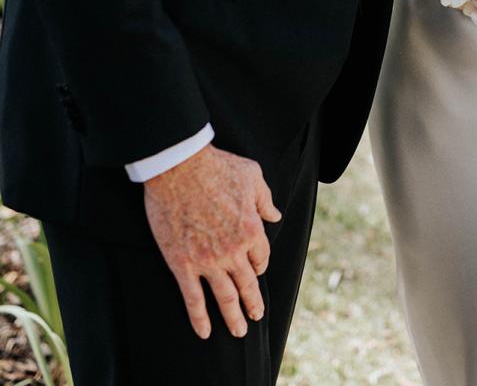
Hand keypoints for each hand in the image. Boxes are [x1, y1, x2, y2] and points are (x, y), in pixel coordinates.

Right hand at [144, 144, 281, 339]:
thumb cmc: (217, 165)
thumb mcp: (252, 175)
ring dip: (233, 317)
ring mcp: (207, 260)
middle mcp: (233, 250)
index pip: (261, 257)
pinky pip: (193, 298)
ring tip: (239, 332)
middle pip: (247, 283)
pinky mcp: (182, 264)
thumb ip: (265, 199)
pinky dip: (199, 318)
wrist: (179, 166)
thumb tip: (275, 216)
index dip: (260, 265)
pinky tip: (204, 333)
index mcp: (252, 229)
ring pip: (224, 297)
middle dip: (253, 303)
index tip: (256, 270)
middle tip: (255, 316)